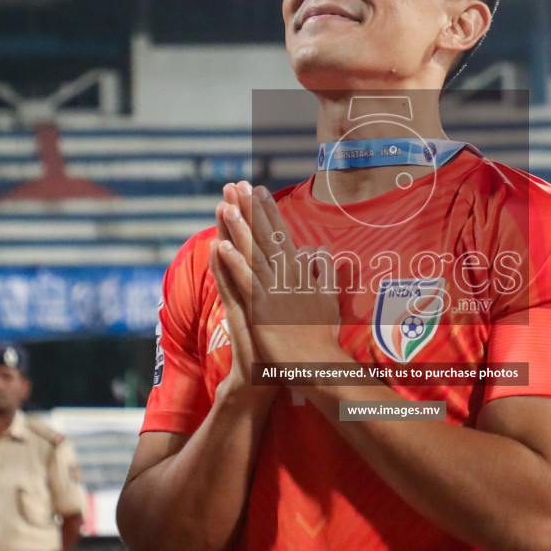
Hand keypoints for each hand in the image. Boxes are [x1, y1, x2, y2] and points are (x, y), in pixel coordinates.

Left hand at [212, 184, 343, 368]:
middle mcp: (288, 277)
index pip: (282, 235)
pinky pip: (246, 283)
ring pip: (254, 254)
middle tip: (237, 184)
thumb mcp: (328, 297)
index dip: (269, 211)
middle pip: (266, 237)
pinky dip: (234, 264)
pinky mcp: (263, 310)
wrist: (320, 366)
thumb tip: (317, 249)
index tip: (258, 190)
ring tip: (225, 206)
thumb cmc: (322, 336)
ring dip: (239, 229)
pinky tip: (222, 246)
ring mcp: (275, 292)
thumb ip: (323, 271)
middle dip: (251, 210)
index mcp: (301, 272)